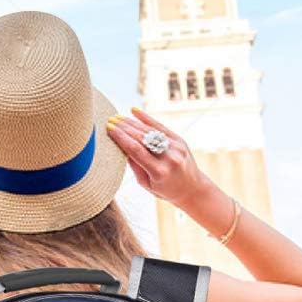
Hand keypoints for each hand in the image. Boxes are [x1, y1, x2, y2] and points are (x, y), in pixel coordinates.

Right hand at [106, 106, 222, 221]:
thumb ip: (134, 166)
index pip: (135, 150)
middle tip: (110, 120)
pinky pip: (160, 126)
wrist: (193, 188)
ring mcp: (176, 147)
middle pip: (141, 138)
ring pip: (149, 131)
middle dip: (124, 128)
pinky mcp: (179, 140)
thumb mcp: (146, 184)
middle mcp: (169, 157)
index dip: (120, 138)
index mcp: (159, 171)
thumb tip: (121, 146)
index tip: (109, 129)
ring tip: (118, 118)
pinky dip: (146, 118)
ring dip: (132, 123)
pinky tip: (133, 111)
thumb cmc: (166, 190)